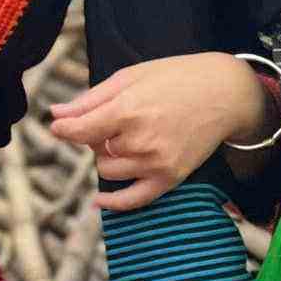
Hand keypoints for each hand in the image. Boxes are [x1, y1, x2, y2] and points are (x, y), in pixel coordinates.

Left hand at [49, 53, 269, 210]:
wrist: (224, 94)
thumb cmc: (175, 78)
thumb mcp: (130, 77)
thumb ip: (90, 99)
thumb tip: (56, 114)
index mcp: (128, 110)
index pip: (80, 131)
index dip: (64, 129)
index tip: (57, 127)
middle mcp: (140, 140)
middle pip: (94, 149)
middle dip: (97, 135)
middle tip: (118, 116)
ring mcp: (156, 163)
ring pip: (107, 171)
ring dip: (108, 156)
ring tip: (127, 136)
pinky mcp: (169, 179)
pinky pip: (132, 200)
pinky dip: (112, 203)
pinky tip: (98, 201)